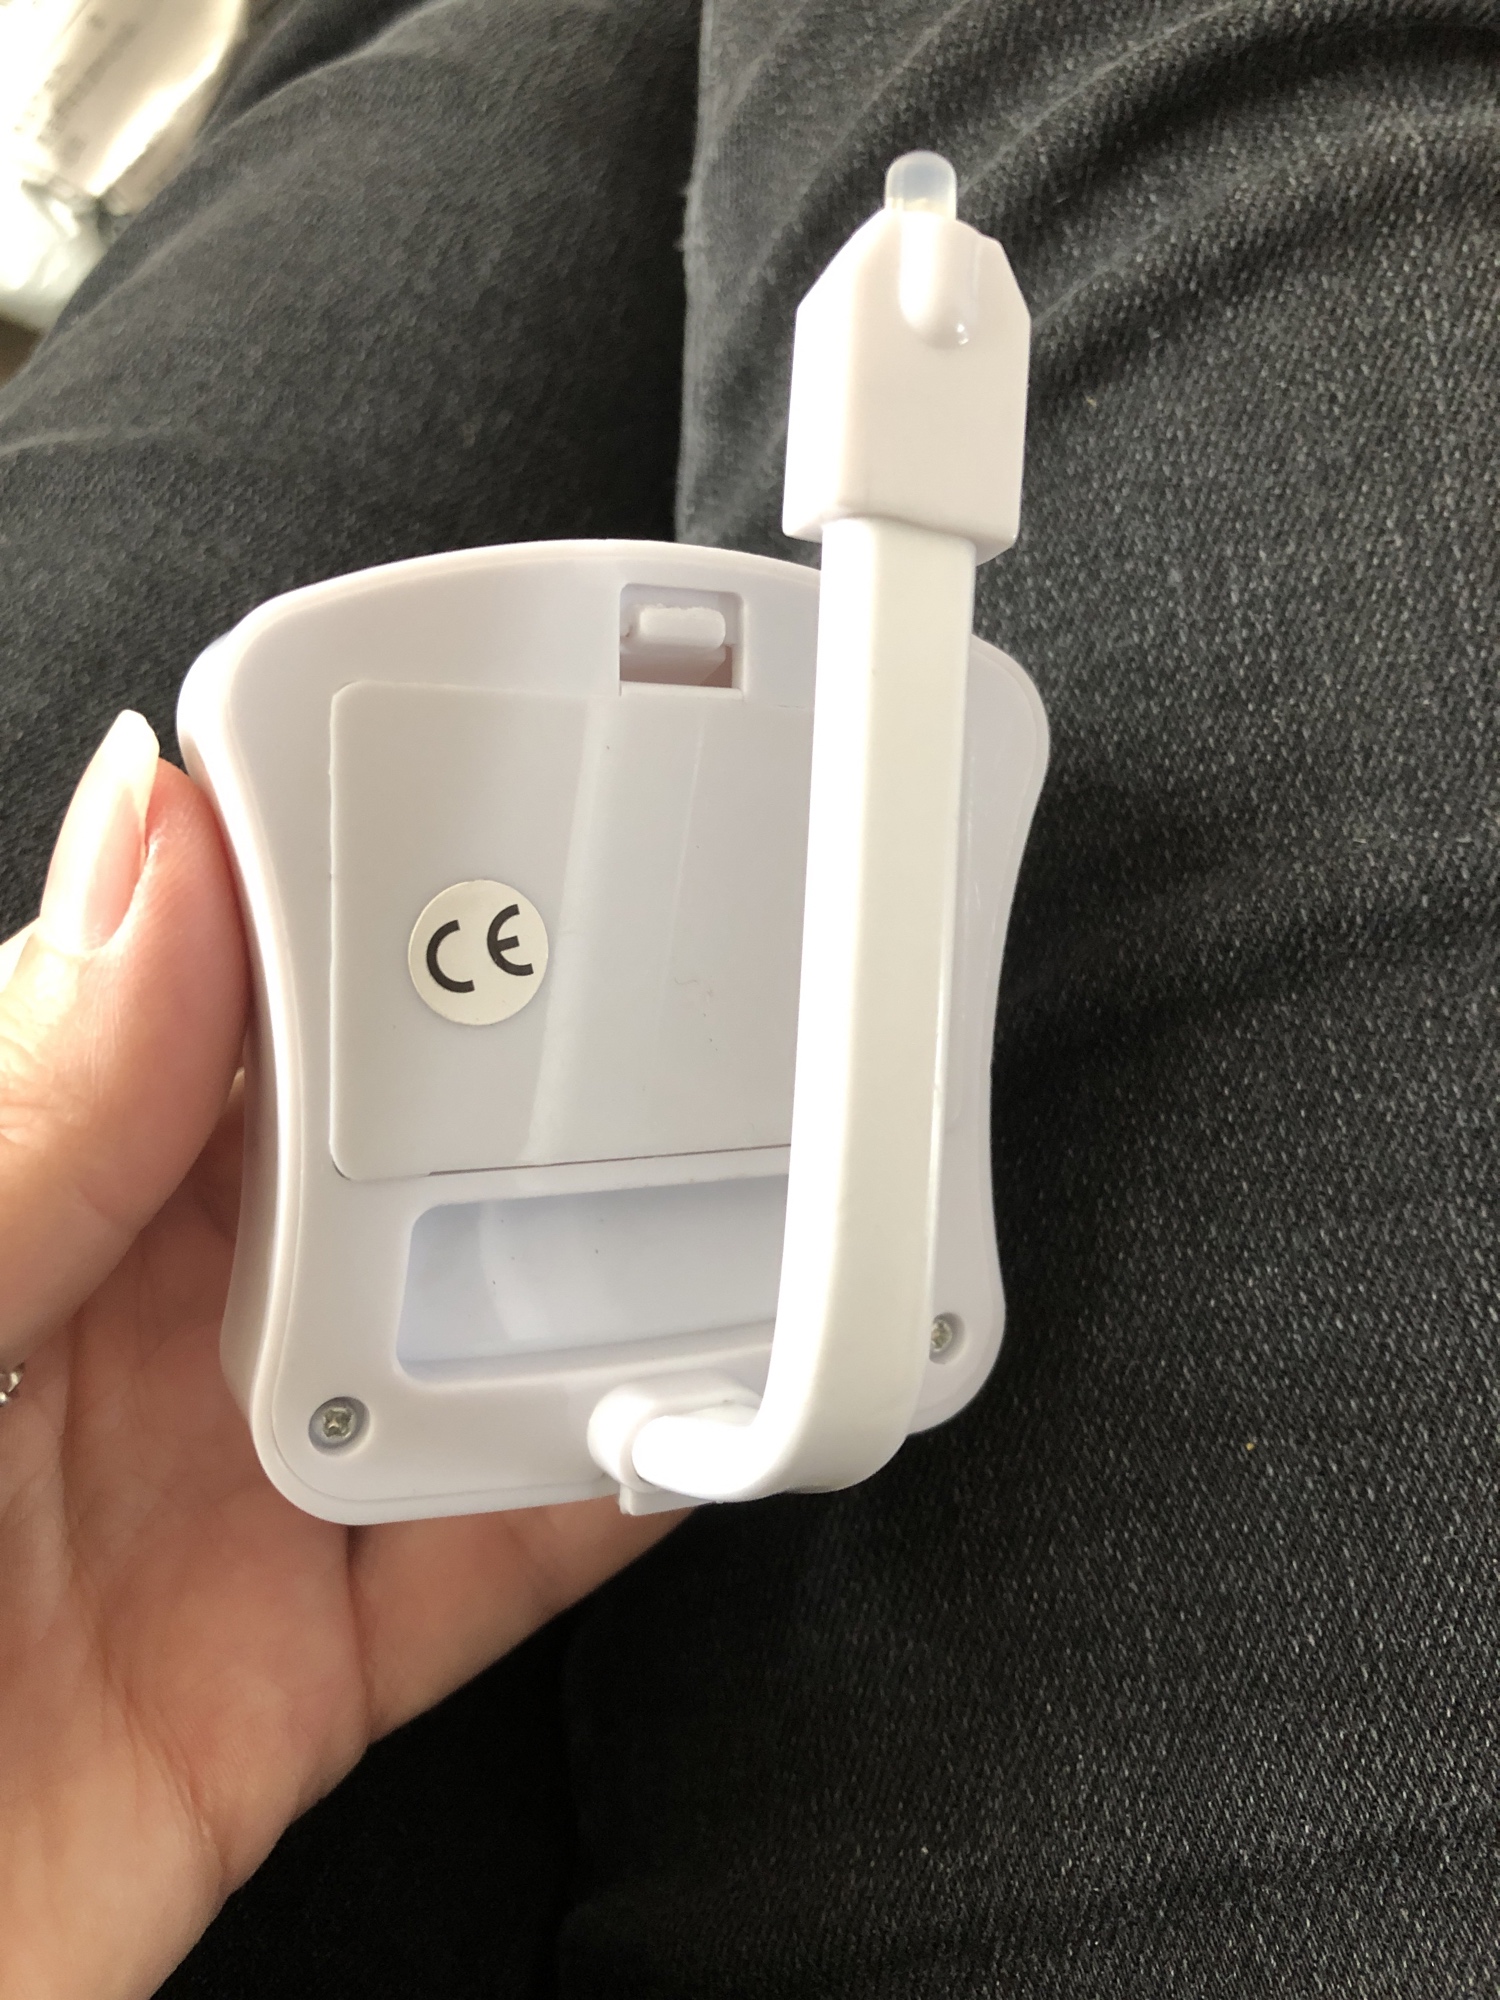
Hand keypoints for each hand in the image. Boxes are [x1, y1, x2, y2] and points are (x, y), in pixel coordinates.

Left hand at [0, 716, 675, 1999]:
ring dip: (595, 1267)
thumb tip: (152, 845)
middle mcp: (129, 1325)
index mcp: (16, 1187)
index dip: (347, 876)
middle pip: (376, 1152)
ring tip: (730, 1179)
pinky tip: (697, 1415)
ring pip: (461, 1332)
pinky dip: (616, 1489)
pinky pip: (500, 1554)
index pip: (211, 981)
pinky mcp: (303, 1666)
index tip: (497, 787)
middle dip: (519, 1064)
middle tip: (664, 985)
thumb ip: (32, 1113)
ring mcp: (227, 1488)